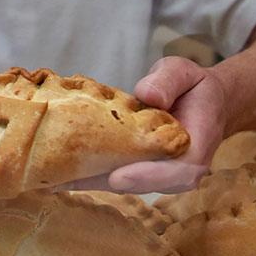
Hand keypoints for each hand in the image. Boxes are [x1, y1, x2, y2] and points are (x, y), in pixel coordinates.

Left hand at [64, 57, 227, 193]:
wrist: (203, 102)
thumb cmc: (192, 86)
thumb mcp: (184, 72)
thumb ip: (168, 81)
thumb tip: (148, 95)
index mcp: (196, 147)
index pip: (177, 170)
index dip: (147, 176)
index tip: (119, 176)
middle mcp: (177, 169)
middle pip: (142, 183)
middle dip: (104, 182)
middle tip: (66, 180)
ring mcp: (157, 174)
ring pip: (123, 183)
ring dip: (88, 182)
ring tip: (52, 180)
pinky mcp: (140, 170)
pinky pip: (114, 176)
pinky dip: (88, 176)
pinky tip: (58, 174)